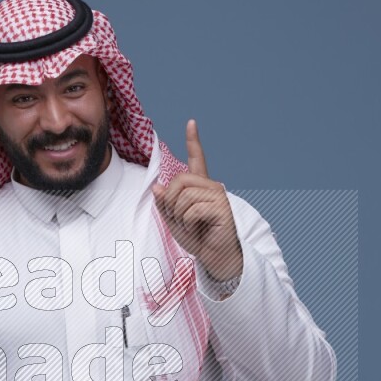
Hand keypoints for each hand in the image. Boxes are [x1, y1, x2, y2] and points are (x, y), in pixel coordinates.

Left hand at [151, 120, 242, 281]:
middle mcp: (211, 187)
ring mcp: (218, 196)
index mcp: (201, 188)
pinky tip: (198, 228)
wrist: (217, 258)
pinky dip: (188, 222)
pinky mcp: (222, 208)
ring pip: (184, 195)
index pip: (197, 160)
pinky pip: (193, 209)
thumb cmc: (198, 239)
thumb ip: (166, 204)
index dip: (193, 141)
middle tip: (178, 218)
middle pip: (180, 180)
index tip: (191, 123)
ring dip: (179, 214)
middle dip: (171, 201)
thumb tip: (158, 187)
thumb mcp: (174, 222)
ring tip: (190, 225)